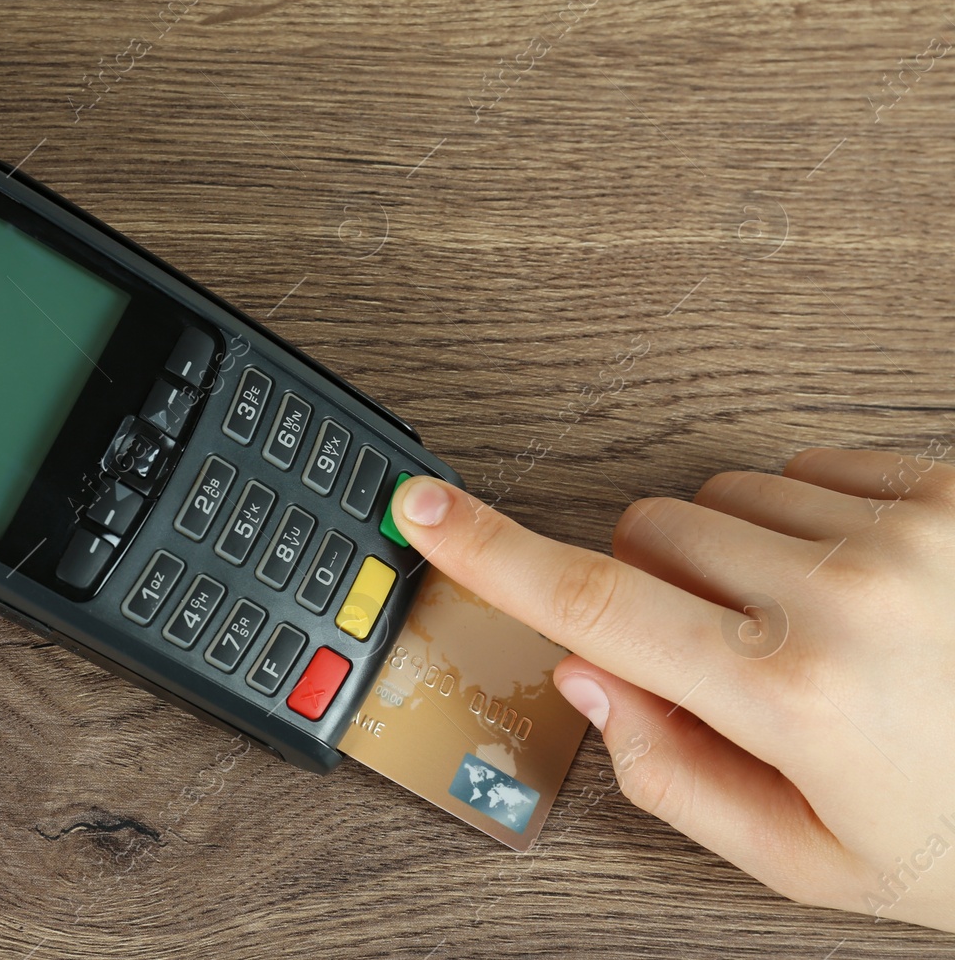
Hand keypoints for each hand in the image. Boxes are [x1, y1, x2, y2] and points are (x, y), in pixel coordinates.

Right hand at [389, 446, 954, 933]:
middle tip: (717, 657)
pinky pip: (809, 467)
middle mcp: (843, 591)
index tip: (425, 506)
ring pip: (723, 497)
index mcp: (793, 694)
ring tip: (813, 626)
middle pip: (647, 532)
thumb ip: (673, 772)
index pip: (593, 603)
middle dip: (650, 588)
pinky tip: (864, 584)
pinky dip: (808, 520)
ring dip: (733, 555)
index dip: (489, 551)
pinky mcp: (950, 486)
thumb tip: (589, 671)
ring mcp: (906, 526)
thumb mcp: (814, 860)